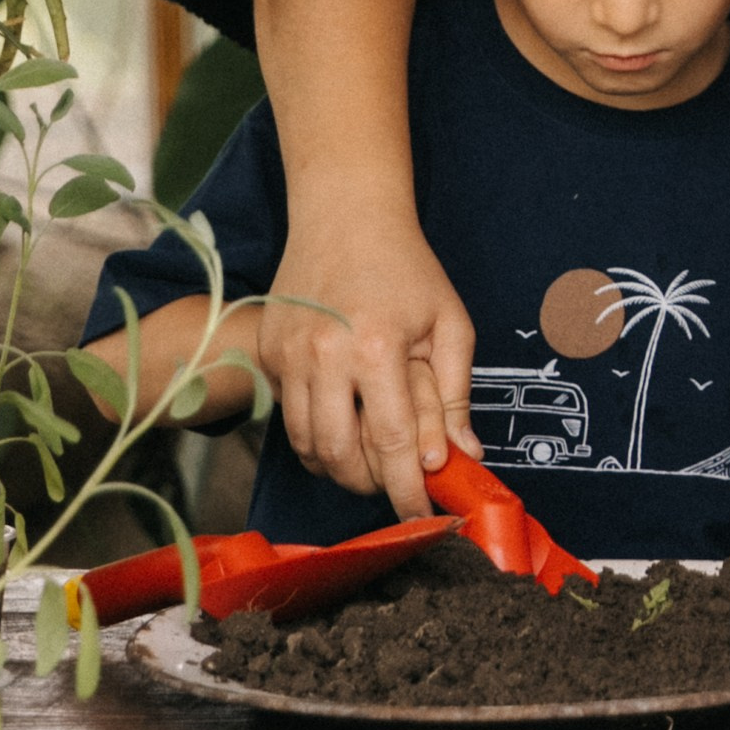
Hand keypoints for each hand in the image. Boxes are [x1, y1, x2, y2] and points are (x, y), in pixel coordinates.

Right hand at [259, 218, 476, 520]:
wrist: (344, 215)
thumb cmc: (405, 267)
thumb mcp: (448, 324)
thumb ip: (454, 395)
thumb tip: (461, 457)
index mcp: (376, 348)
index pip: (391, 444)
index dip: (408, 490)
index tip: (423, 514)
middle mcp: (323, 355)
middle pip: (340, 456)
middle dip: (370, 486)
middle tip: (395, 487)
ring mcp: (287, 355)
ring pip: (306, 445)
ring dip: (339, 467)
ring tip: (369, 462)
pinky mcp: (268, 355)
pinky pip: (288, 419)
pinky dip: (314, 437)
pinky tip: (341, 426)